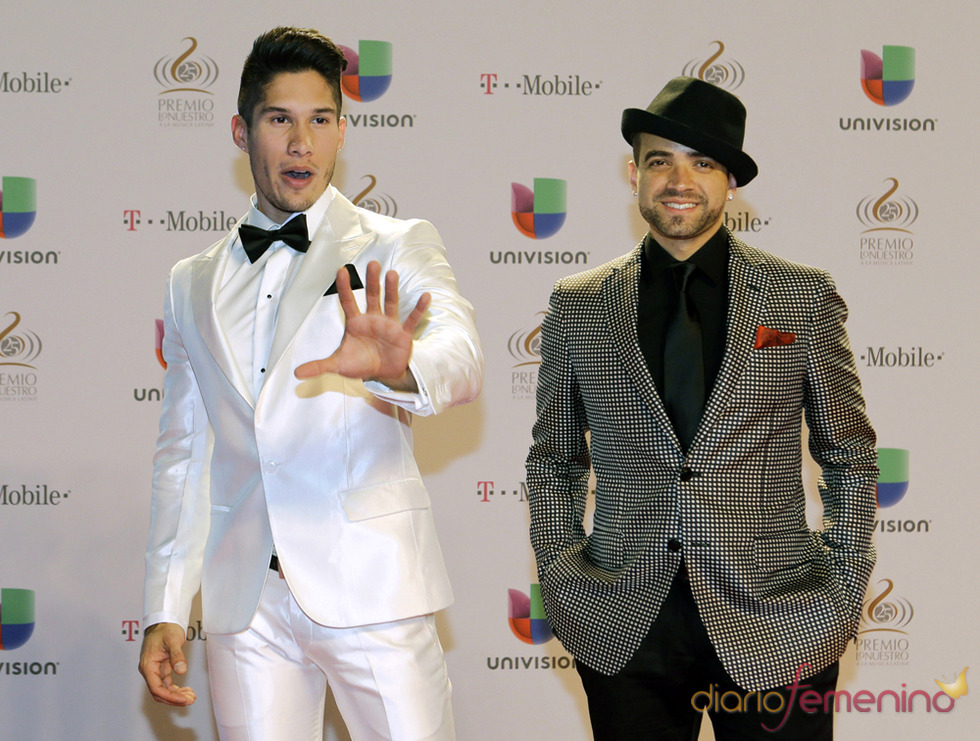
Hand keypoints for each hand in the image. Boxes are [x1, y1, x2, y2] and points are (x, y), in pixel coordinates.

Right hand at [138, 622, 196, 706]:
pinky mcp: (161, 669)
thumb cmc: (165, 629)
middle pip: (159, 692)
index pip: (156, 688)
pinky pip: (167, 684)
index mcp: (148, 665)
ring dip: (176, 695)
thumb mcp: (173, 640)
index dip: (170, 696)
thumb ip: (177, 656)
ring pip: (164, 690)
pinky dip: (176, 689)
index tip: (183, 699)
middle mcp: (149, 670)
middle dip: (174, 699)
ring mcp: (155, 671)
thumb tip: (181, 671)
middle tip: (190, 700)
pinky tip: (187, 690)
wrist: (164, 621)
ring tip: (192, 697)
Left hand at [294, 260, 429, 389]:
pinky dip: (418, 309)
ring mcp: (389, 324)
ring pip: (390, 303)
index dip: (345, 287)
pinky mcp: (403, 334)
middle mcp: (373, 319)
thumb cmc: (360, 364)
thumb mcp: (338, 365)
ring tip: (391, 273)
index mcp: (356, 323)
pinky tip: (425, 296)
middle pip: (371, 296)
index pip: (348, 301)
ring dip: (391, 289)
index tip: (341, 270)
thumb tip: (297, 374)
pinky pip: (411, 319)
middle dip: (371, 281)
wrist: (382, 375)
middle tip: (372, 264)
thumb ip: (319, 366)